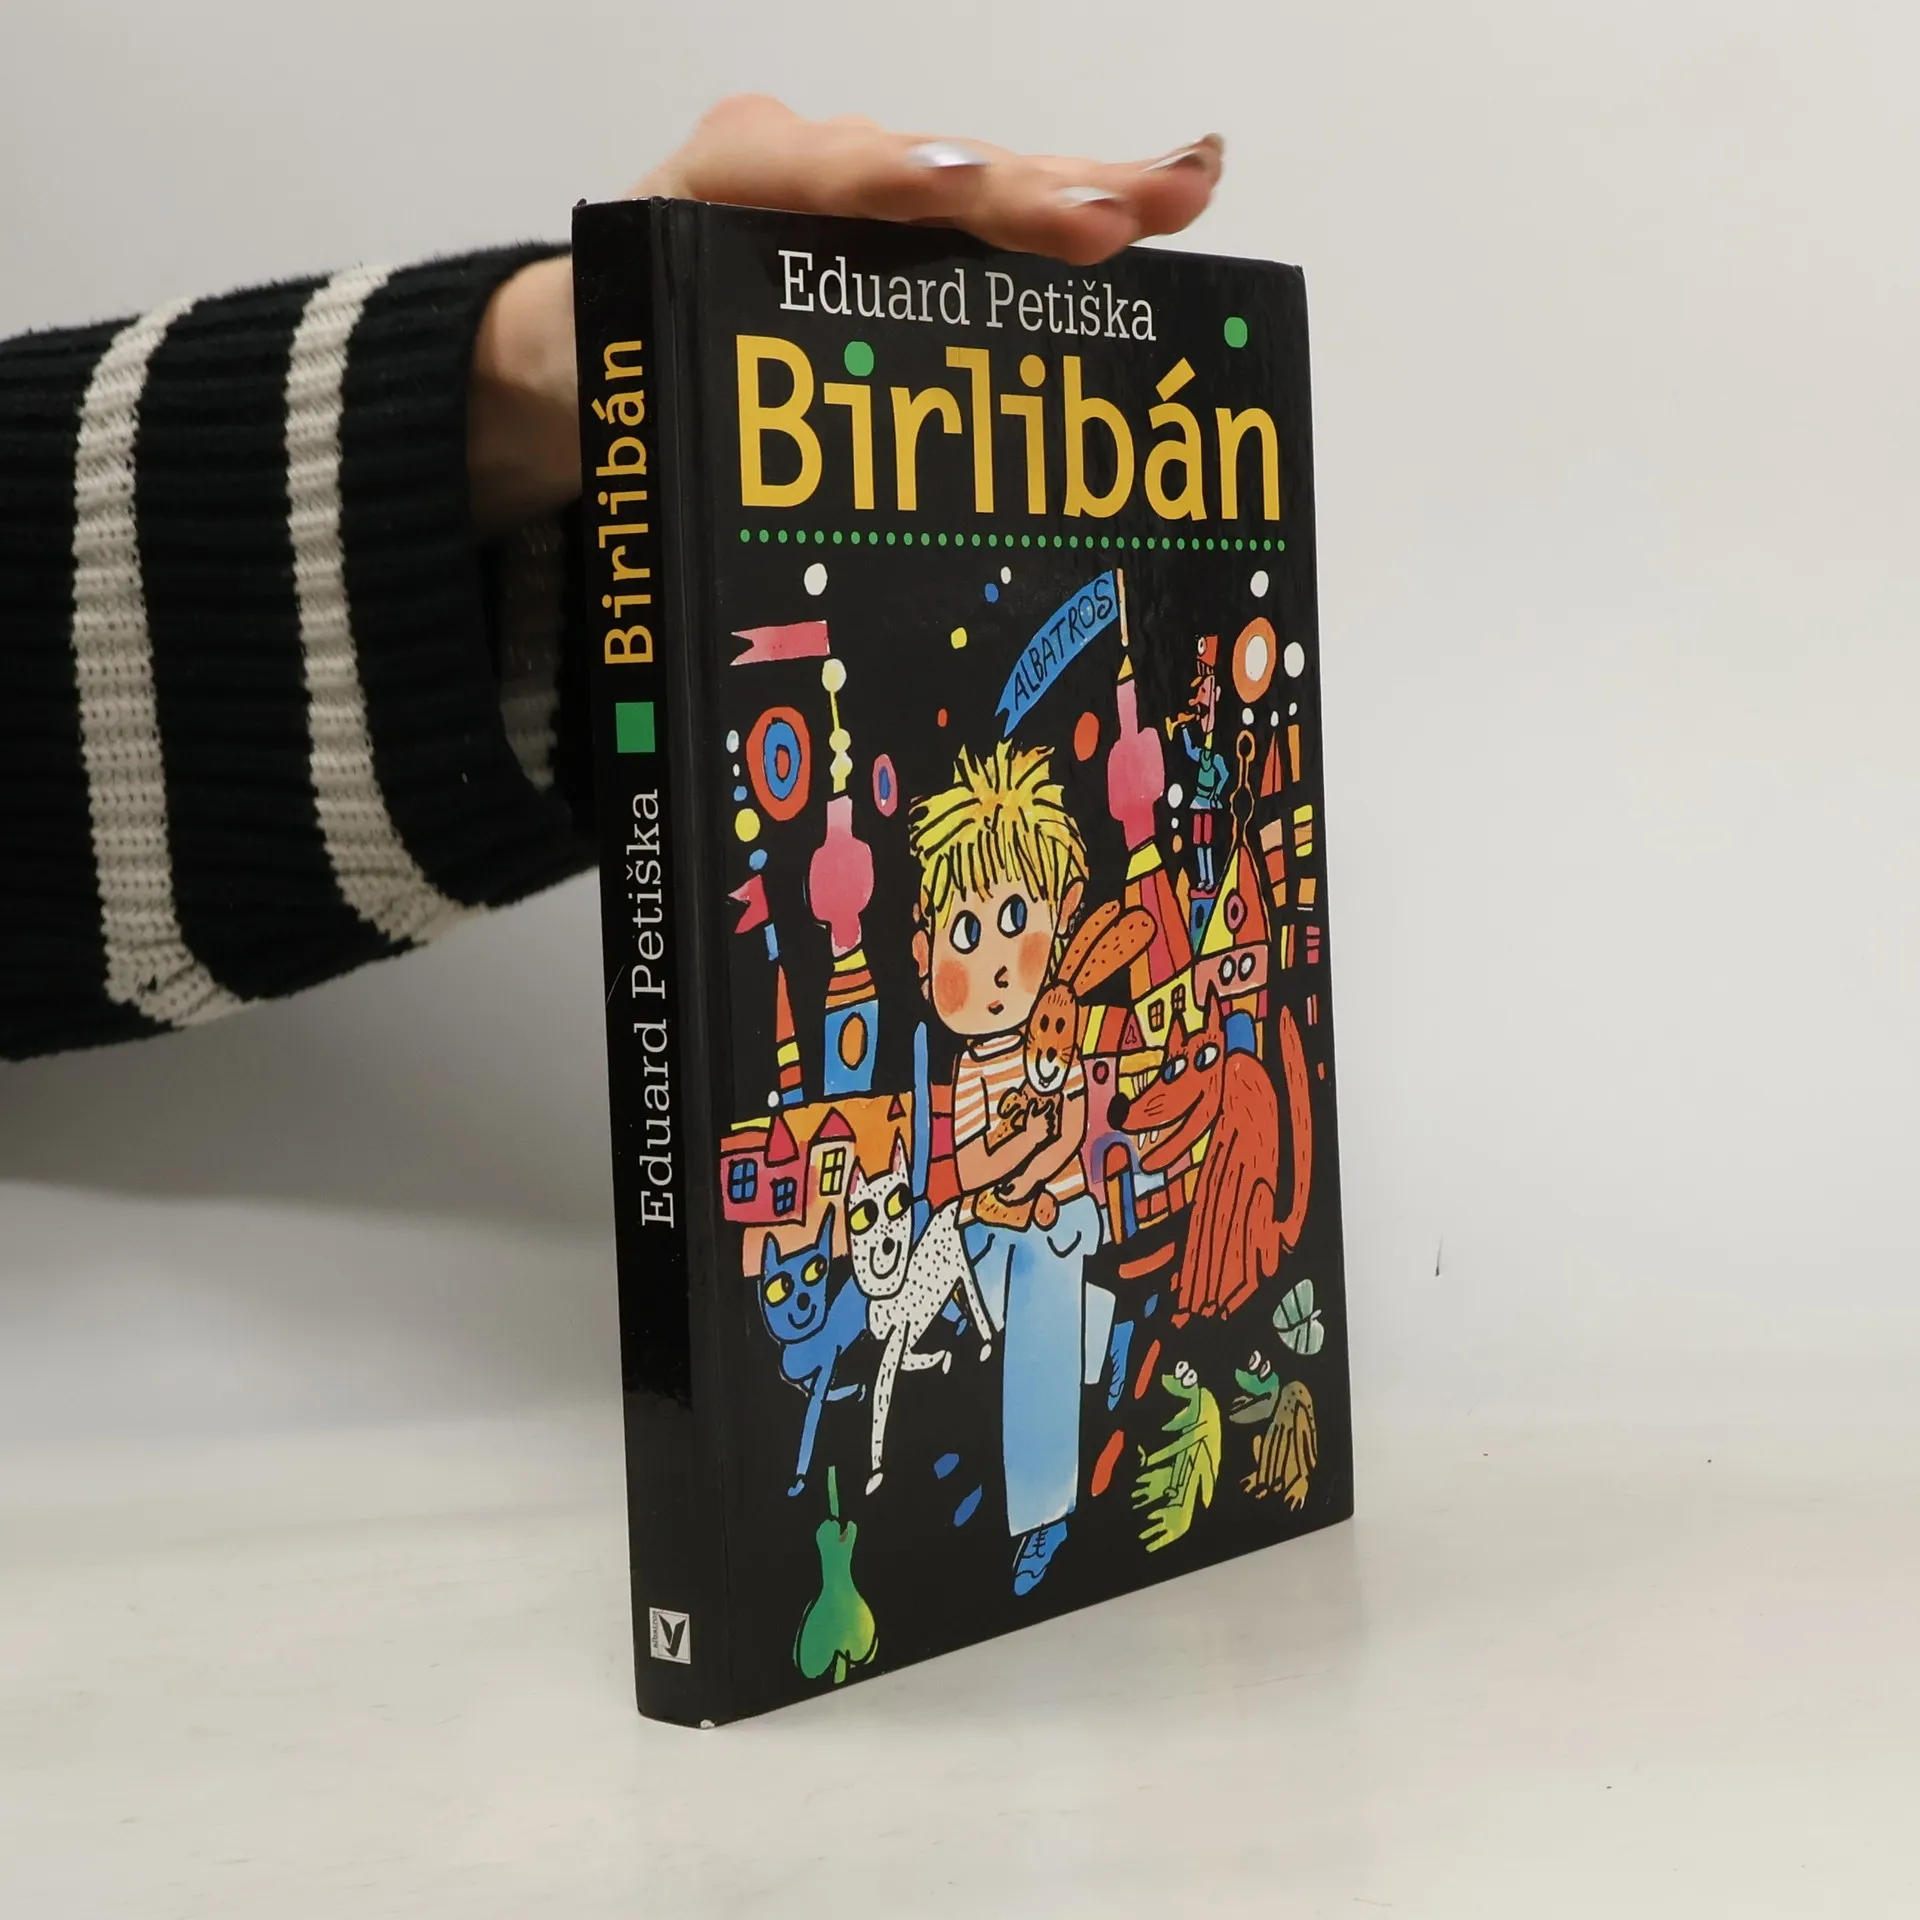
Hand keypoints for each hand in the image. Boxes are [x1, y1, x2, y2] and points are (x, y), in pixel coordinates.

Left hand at [470, 95, 1224, 534]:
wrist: (591, 335)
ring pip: (984, 184)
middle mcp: (803, 172)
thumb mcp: (619, 395)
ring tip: (1186, 190)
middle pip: (928, 171)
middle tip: (1115, 218)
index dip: (892, 185)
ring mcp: (865, 193)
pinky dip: (1084, 207)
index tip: (962, 192)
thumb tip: (737, 556)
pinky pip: (999, 214)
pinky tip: (1171, 200)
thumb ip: (663, 426)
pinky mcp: (905, 228)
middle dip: (1023, 192)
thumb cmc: (617, 364)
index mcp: (715, 192)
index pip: (812, 175)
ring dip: (1088, 189)